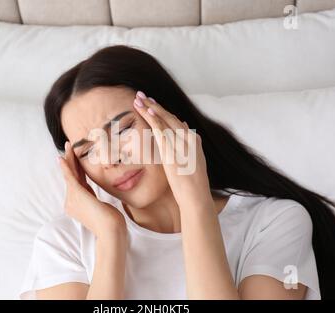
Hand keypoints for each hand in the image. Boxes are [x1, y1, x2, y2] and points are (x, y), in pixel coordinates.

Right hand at [58, 141, 127, 239]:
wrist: (111, 231)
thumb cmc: (112, 222)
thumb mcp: (102, 206)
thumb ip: (96, 199)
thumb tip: (96, 194)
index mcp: (79, 203)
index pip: (77, 181)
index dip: (76, 168)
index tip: (76, 156)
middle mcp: (72, 202)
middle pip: (71, 176)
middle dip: (70, 160)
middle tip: (69, 145)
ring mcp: (73, 200)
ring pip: (70, 175)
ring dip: (69, 159)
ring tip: (69, 145)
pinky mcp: (78, 196)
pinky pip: (70, 179)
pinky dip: (66, 168)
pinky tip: (62, 159)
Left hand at [133, 92, 214, 213]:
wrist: (196, 197)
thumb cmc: (193, 185)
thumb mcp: (193, 162)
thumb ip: (187, 144)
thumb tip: (184, 125)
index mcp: (194, 141)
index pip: (175, 121)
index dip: (162, 111)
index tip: (151, 103)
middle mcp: (189, 138)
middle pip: (169, 116)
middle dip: (154, 104)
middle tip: (140, 94)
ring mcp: (182, 144)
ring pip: (164, 120)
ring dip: (150, 108)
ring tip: (138, 98)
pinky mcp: (174, 150)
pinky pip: (162, 130)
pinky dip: (154, 119)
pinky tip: (147, 110)